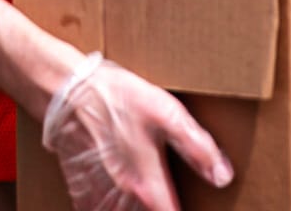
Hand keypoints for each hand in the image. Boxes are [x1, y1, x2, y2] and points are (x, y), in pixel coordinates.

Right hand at [42, 54, 233, 210]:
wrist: (67, 90)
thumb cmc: (117, 98)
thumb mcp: (167, 114)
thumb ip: (197, 147)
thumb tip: (222, 176)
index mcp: (147, 185)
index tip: (198, 209)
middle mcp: (122, 197)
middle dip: (159, 209)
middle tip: (166, 199)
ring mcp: (98, 194)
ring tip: (144, 198)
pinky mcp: (80, 186)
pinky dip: (104, 209)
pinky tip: (113, 202)